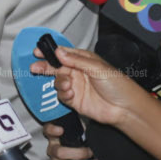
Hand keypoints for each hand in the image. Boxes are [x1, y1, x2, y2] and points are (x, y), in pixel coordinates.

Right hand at [30, 47, 146, 126]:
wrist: (124, 108)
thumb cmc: (117, 84)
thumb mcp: (97, 67)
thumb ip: (76, 60)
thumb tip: (59, 52)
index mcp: (84, 60)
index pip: (64, 53)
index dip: (51, 52)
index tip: (37, 51)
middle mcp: (78, 72)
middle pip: (57, 67)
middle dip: (45, 67)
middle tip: (35, 67)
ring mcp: (76, 86)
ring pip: (58, 82)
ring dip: (59, 83)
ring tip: (68, 85)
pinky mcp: (75, 100)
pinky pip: (62, 96)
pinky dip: (63, 94)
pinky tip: (70, 94)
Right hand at [42, 123, 100, 159]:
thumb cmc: (78, 147)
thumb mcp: (78, 134)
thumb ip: (79, 127)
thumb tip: (89, 115)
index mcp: (55, 138)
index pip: (48, 131)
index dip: (52, 130)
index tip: (61, 129)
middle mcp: (52, 151)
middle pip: (61, 153)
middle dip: (80, 153)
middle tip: (91, 152)